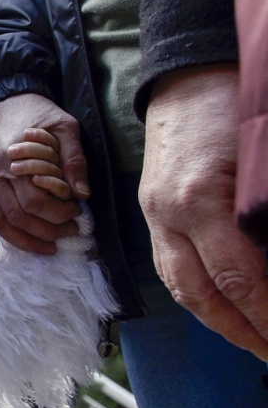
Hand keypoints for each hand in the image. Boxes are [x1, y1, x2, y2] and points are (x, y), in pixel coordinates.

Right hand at [0, 95, 88, 257]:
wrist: (6, 100)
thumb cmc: (38, 113)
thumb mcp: (64, 126)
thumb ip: (74, 159)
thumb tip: (82, 194)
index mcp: (15, 160)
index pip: (37, 201)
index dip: (59, 214)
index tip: (77, 213)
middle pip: (19, 216)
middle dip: (47, 230)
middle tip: (69, 231)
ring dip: (23, 241)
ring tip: (47, 247)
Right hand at [140, 65, 267, 353]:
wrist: (187, 69)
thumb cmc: (233, 100)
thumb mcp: (263, 157)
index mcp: (200, 199)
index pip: (239, 278)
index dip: (267, 316)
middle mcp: (169, 212)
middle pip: (201, 294)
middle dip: (242, 331)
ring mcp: (154, 211)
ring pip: (180, 285)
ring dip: (217, 319)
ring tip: (253, 338)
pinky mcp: (152, 206)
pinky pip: (170, 264)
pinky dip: (198, 292)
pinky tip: (224, 303)